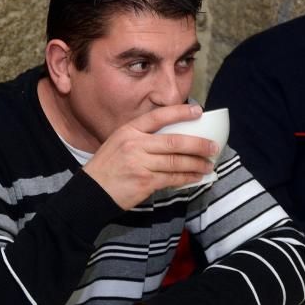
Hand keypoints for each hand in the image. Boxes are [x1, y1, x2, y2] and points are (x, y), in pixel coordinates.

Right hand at [84, 104, 217, 209]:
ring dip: (196, 164)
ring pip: (176, 162)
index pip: (158, 117)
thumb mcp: (118, 143)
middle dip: (198, 144)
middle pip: (174, 141)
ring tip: (209, 164)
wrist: (91, 192)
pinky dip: (187, 178)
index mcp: (129, 131)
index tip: (198, 112)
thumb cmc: (107, 167)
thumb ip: (141, 138)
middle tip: (213, 146)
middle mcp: (135, 145)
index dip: (180, 112)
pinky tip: (196, 177)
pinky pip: (172, 178)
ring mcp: (140, 164)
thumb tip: (172, 137)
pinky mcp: (145, 182)